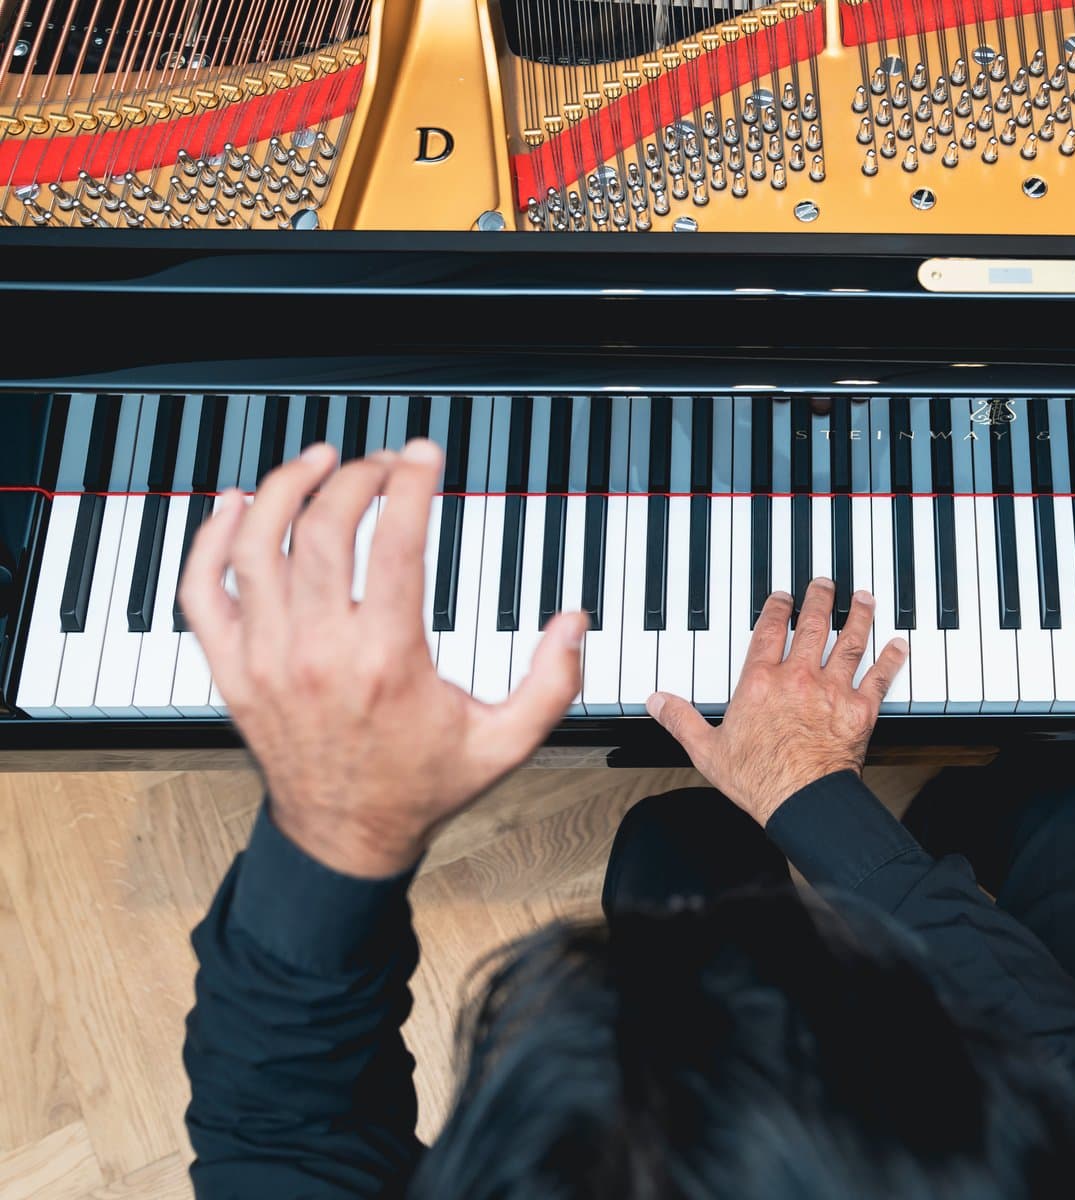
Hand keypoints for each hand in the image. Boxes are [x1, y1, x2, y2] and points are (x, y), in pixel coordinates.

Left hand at [179, 440, 589, 876]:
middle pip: (324, 530)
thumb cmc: (421, 787)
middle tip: (379, 463)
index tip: (422, 457)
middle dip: (354, 478)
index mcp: (387, 661)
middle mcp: (318, 653)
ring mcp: (265, 659)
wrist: (345, 840)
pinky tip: (235, 505)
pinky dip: (210, 538)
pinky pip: (203, 590)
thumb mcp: (507, 742)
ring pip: (256, 546)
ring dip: (283, 490)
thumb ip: (552, 682)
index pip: (395, 543)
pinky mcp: (232, 669)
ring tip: (315, 462)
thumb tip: (573, 621)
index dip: (410, 485)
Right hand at [646, 578, 906, 824]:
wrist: (801, 801)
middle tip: (826, 583)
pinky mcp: (860, 710)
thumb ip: (681, 719)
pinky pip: (880, 678)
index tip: (783, 597)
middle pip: (814, 626)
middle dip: (821, 599)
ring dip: (859, 617)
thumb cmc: (758, 779)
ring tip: (864, 598)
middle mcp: (799, 678)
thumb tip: (657, 701)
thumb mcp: (707, 750)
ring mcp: (833, 691)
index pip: (769, 631)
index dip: (777, 609)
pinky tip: (899, 645)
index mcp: (761, 682)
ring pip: (850, 642)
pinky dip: (891, 660)